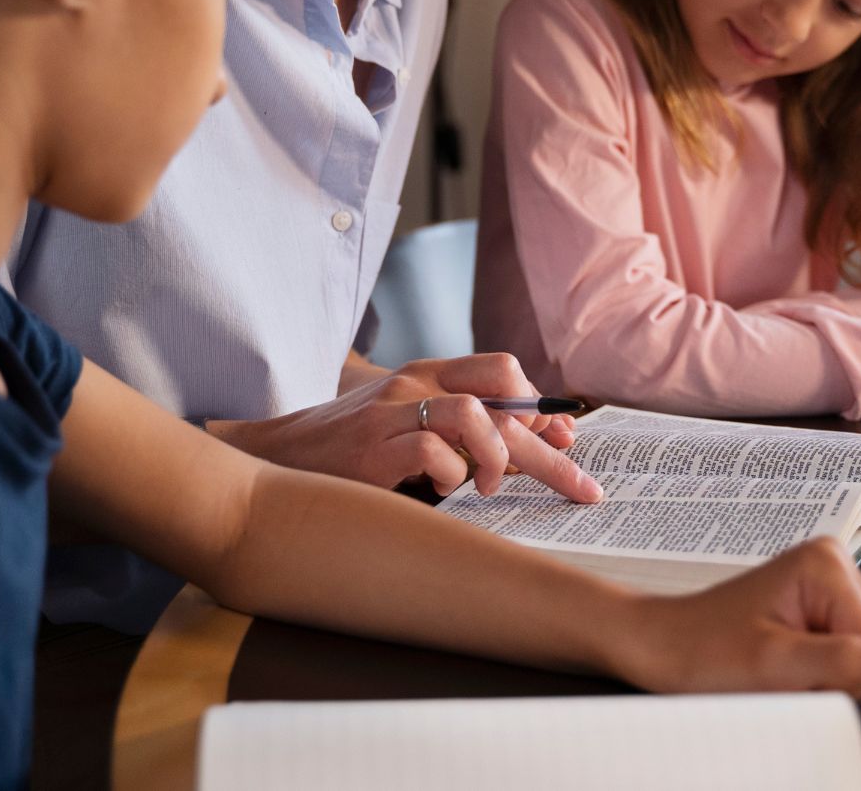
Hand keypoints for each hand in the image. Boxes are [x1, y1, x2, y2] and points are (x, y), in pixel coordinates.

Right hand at [208, 352, 601, 502]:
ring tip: (493, 489)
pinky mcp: (372, 446)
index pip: (503, 370)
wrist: (275, 457)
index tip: (565, 441)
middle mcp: (416, 384)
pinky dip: (451, 475)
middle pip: (505, 402)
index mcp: (428, 374)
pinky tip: (444, 491)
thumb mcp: (408, 427)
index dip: (541, 406)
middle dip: (551, 453)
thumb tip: (538, 440)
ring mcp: (394, 412)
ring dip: (499, 459)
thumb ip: (462, 430)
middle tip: (584, 490)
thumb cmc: (349, 450)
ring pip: (477, 416)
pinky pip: (433, 449)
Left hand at [614, 537, 860, 696]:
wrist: (663, 645)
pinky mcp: (818, 604)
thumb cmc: (704, 650)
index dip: (842, 676)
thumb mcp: (776, 666)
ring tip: (779, 664)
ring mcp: (826, 584)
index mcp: (826, 565)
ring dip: (826, 674)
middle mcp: (831, 564)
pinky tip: (784, 662)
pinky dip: (817, 670)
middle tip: (783, 669)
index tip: (793, 672)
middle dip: (836, 674)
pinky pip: (845, 653)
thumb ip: (846, 664)